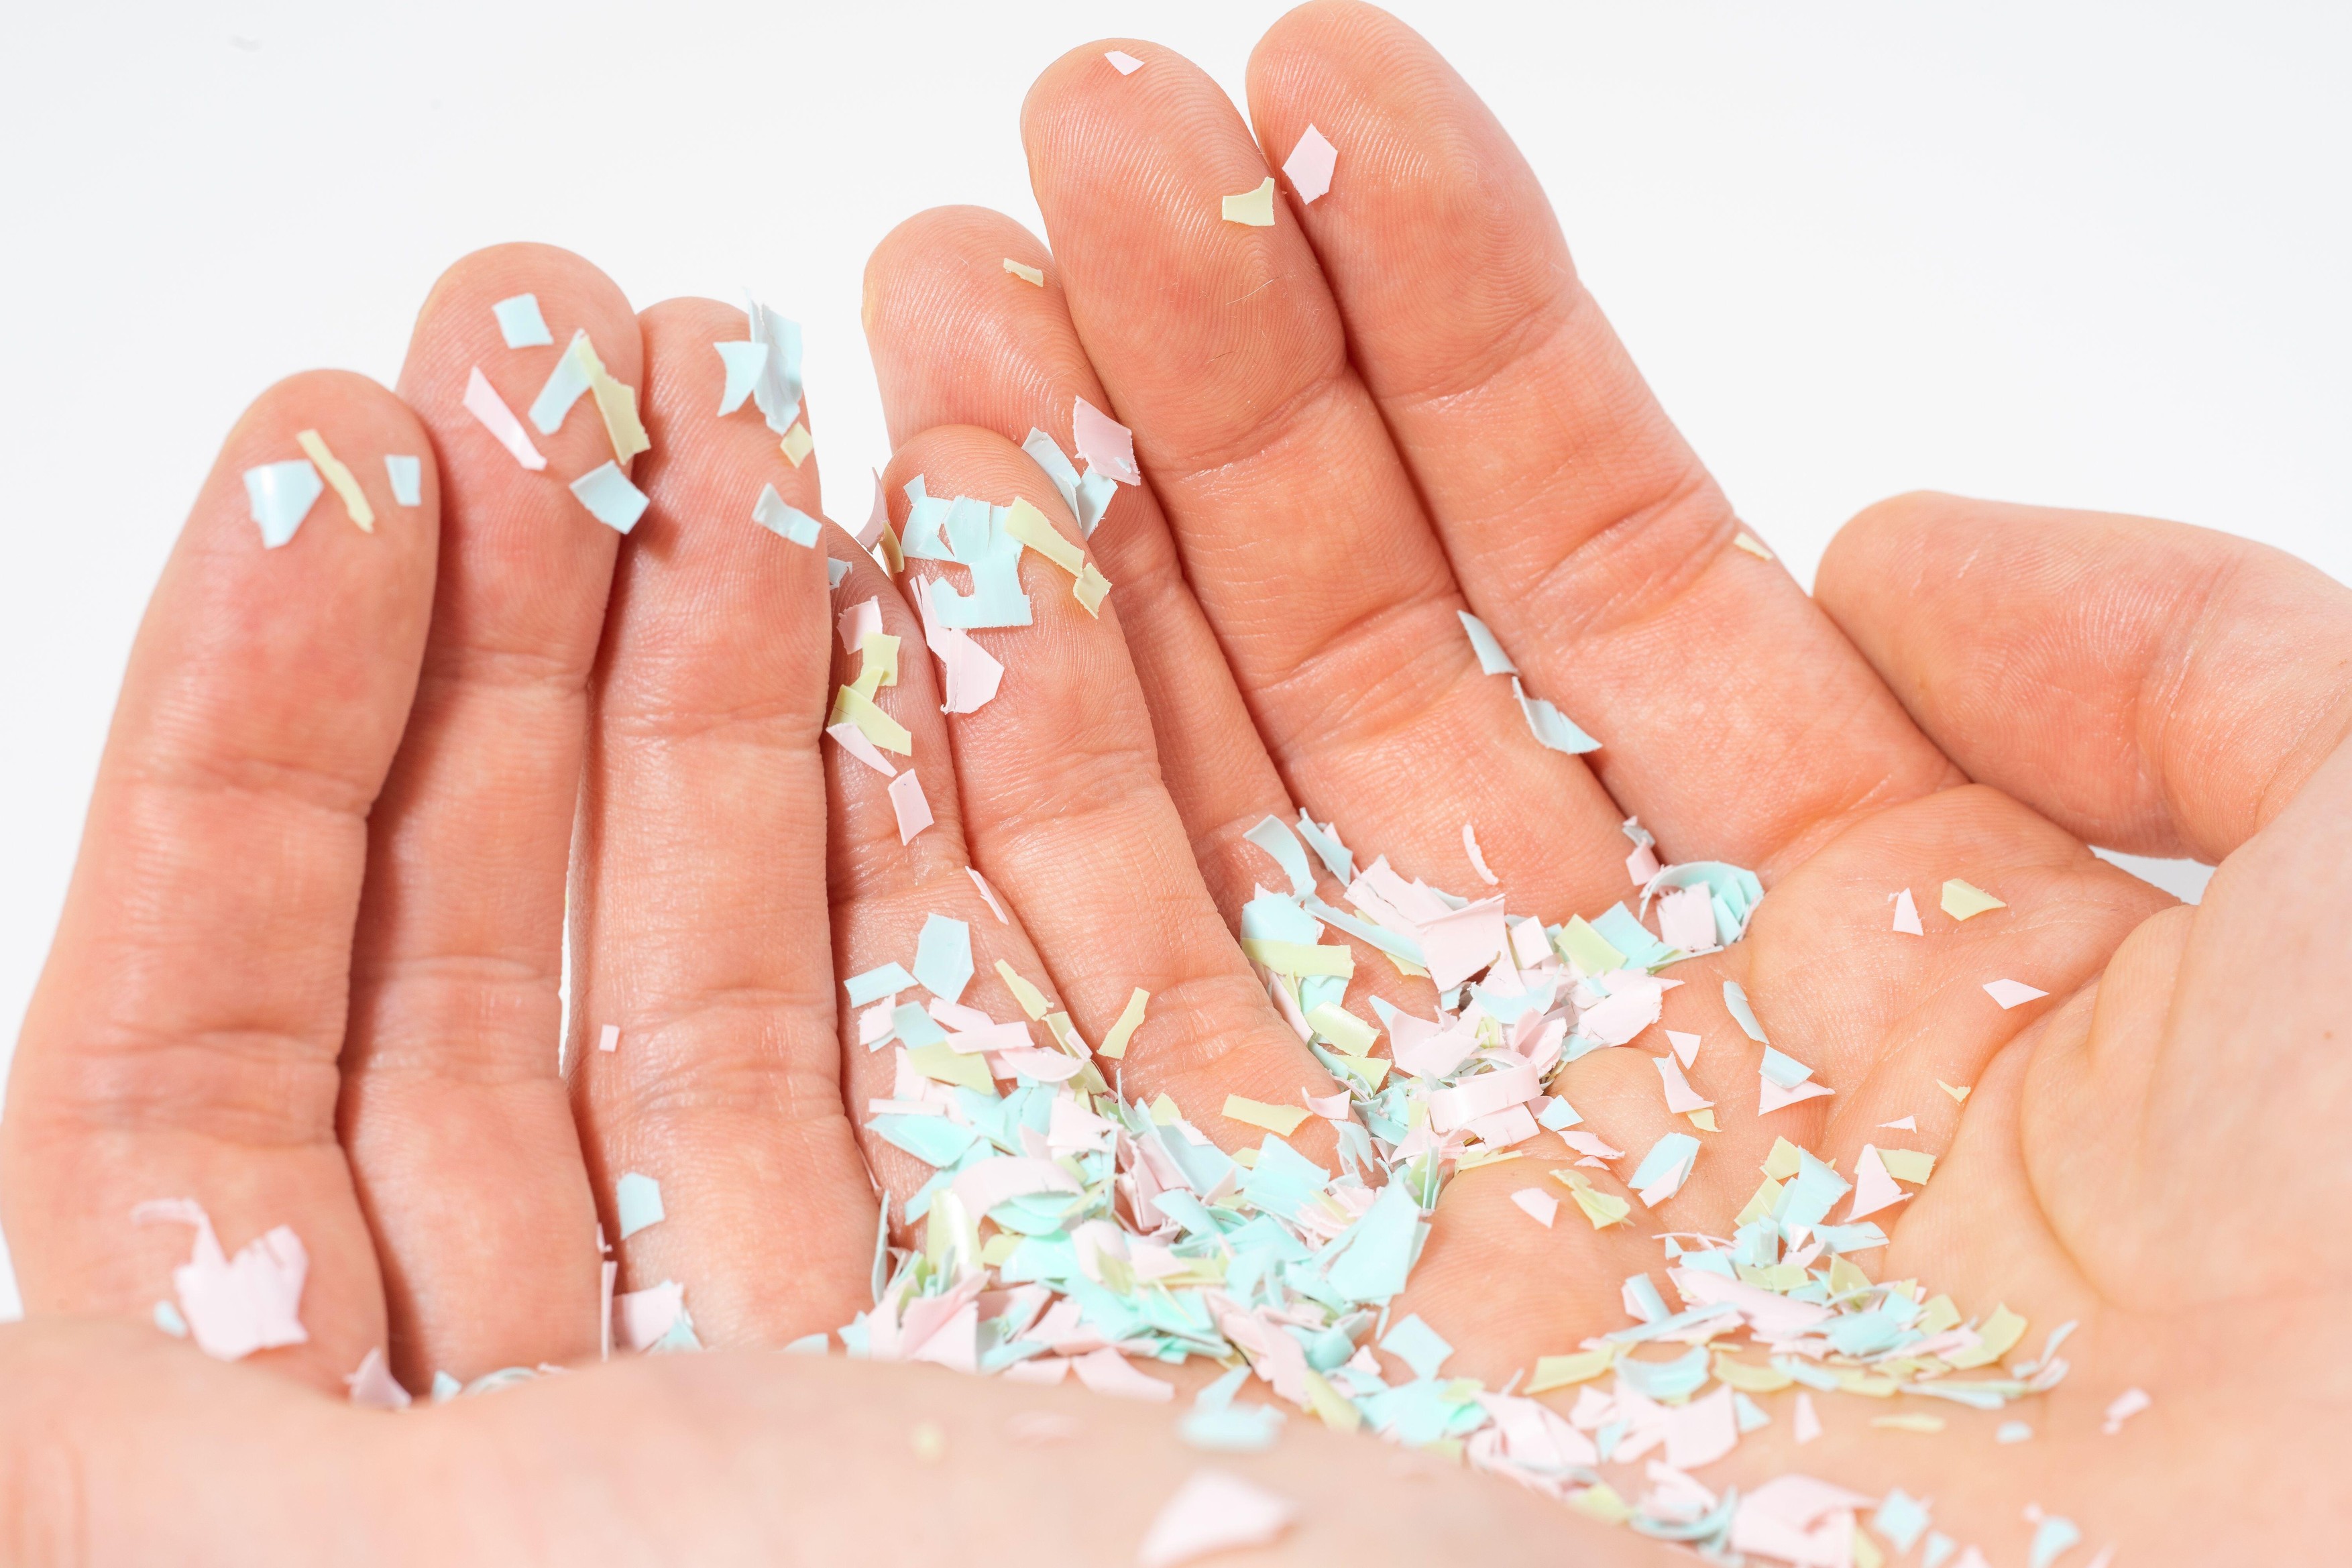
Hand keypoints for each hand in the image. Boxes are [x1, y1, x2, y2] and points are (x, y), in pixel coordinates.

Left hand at [0, 238, 1594, 1566]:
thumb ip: (109, 1443)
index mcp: (375, 1489)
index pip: (224, 1071)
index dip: (257, 745)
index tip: (335, 459)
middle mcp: (604, 1413)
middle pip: (502, 955)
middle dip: (518, 625)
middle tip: (559, 335)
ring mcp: (860, 1339)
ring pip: (749, 934)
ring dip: (735, 640)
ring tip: (745, 378)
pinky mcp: (1096, 1280)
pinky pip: (993, 988)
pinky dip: (967, 770)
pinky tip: (938, 564)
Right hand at [857, 2, 2351, 1556]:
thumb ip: (2167, 657)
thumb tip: (1880, 548)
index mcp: (1842, 897)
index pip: (1580, 542)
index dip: (1437, 309)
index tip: (1314, 82)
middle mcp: (1606, 1021)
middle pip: (1345, 646)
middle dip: (1201, 378)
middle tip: (1081, 134)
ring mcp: (1434, 1179)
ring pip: (1194, 809)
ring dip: (1067, 542)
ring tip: (957, 282)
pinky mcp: (1295, 1336)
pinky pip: (1087, 1051)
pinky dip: (990, 826)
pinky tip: (911, 581)